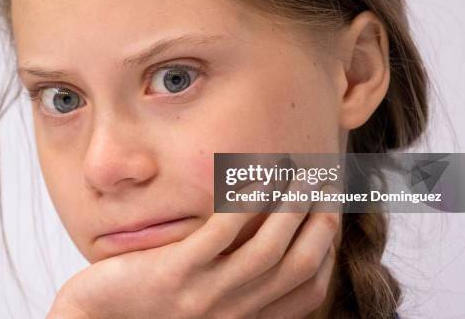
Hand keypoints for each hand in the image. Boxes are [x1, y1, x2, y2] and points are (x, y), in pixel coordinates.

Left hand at [46, 182, 340, 318]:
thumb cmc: (148, 302)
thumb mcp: (202, 298)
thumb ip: (233, 281)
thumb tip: (265, 239)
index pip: (308, 289)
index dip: (327, 248)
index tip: (329, 212)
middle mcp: (232, 314)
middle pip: (297, 265)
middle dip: (318, 220)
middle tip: (321, 182)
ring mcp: (204, 296)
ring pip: (267, 249)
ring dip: (289, 207)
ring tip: (296, 172)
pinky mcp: (175, 274)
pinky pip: (221, 234)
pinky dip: (244, 204)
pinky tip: (252, 178)